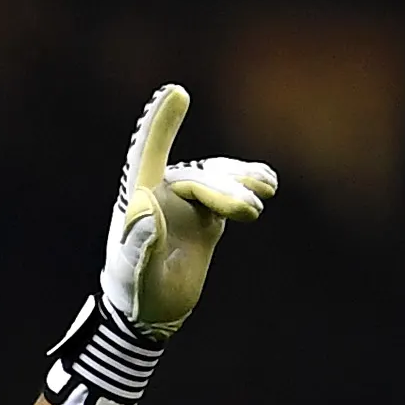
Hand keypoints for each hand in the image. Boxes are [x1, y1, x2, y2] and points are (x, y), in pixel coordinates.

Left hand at [95, 83, 275, 333]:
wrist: (151, 312)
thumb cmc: (137, 295)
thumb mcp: (137, 275)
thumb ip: (139, 241)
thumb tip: (145, 201)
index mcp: (138, 201)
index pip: (146, 155)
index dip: (160, 125)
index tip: (176, 92)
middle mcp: (161, 192)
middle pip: (199, 178)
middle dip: (226, 191)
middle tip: (254, 213)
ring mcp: (185, 200)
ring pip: (218, 179)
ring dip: (242, 182)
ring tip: (267, 189)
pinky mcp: (206, 212)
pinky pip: (229, 189)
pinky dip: (248, 183)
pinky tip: (268, 181)